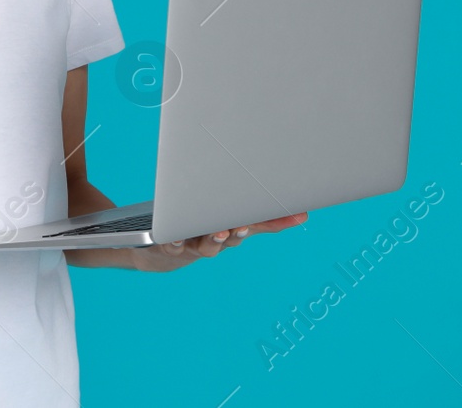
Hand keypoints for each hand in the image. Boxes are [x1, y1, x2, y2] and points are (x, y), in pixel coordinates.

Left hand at [130, 212, 308, 272]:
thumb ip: (260, 219)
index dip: (275, 221)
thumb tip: (302, 212)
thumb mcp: (230, 220)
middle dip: (239, 232)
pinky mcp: (169, 246)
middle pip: (232, 238)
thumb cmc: (201, 229)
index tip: (297, 214)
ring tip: (219, 232)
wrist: (160, 248)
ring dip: (214, 239)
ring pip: (207, 246)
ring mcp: (193, 245)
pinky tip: (175, 237)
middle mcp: (215, 240)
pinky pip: (172, 246)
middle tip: (245, 225)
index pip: (256, 225)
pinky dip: (173, 242)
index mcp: (230, 229)